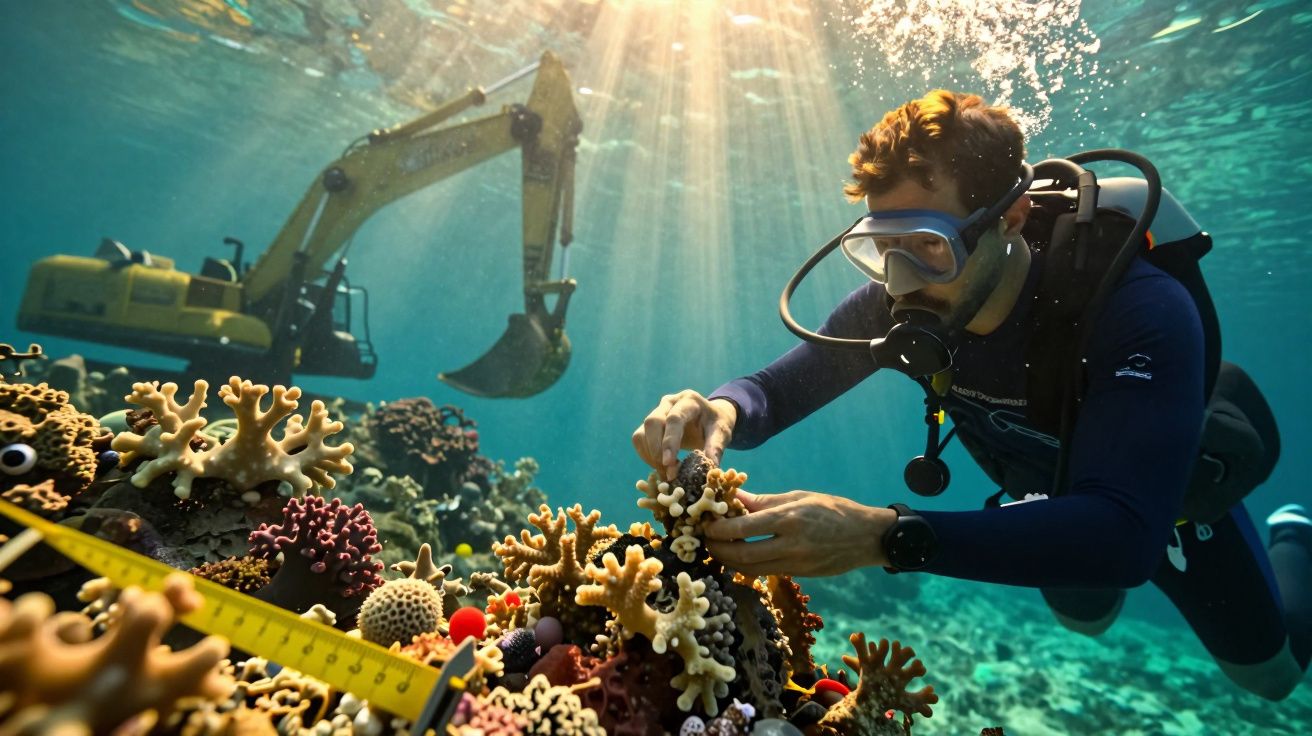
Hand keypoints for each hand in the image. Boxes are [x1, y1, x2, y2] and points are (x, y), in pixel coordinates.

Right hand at [633, 390, 736, 480]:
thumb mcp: (722, 432)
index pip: (674, 419)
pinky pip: (639, 440)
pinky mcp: (649, 424)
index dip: (669, 441)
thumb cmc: (716, 424)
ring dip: (651, 456)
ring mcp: (656, 411)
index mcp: (689, 400)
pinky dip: (646, 456)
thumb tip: (711, 465)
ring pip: (641, 433)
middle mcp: (669, 402)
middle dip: (657, 450)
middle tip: (668, 473)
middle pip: (652, 422)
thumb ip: (716, 447)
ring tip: (667, 472)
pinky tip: (661, 466)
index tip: (669, 463)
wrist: (709, 417)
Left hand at [703, 490, 895, 576]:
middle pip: (743, 555)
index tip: (706, 524)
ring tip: (718, 550)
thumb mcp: (799, 497)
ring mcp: (796, 563)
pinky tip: (739, 557)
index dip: (719, 529)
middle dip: (719, 550)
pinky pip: (766, 572)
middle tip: (706, 541)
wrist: (867, 536)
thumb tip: (735, 496)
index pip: (744, 528)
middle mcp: (791, 544)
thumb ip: (765, 501)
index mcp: (789, 519)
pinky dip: (748, 567)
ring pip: (752, 569)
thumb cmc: (833, 509)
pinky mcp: (800, 574)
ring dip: (730, 562)